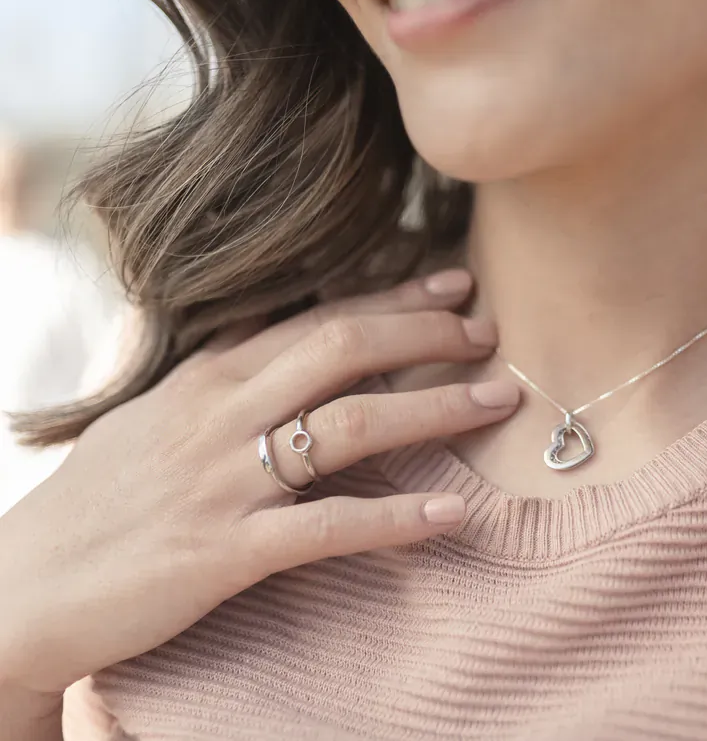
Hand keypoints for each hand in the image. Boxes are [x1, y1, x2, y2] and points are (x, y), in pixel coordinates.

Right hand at [0, 271, 519, 696]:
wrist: (22, 587)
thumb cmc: (100, 499)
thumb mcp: (155, 411)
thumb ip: (223, 367)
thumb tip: (280, 320)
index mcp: (208, 375)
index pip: (318, 314)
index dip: (395, 295)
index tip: (456, 281)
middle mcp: (221, 414)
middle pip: (343, 349)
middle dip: (427, 333)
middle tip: (490, 332)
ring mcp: (225, 481)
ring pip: (351, 426)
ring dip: (436, 408)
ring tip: (498, 400)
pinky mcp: (225, 552)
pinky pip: (328, 528)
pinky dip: (398, 520)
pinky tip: (454, 515)